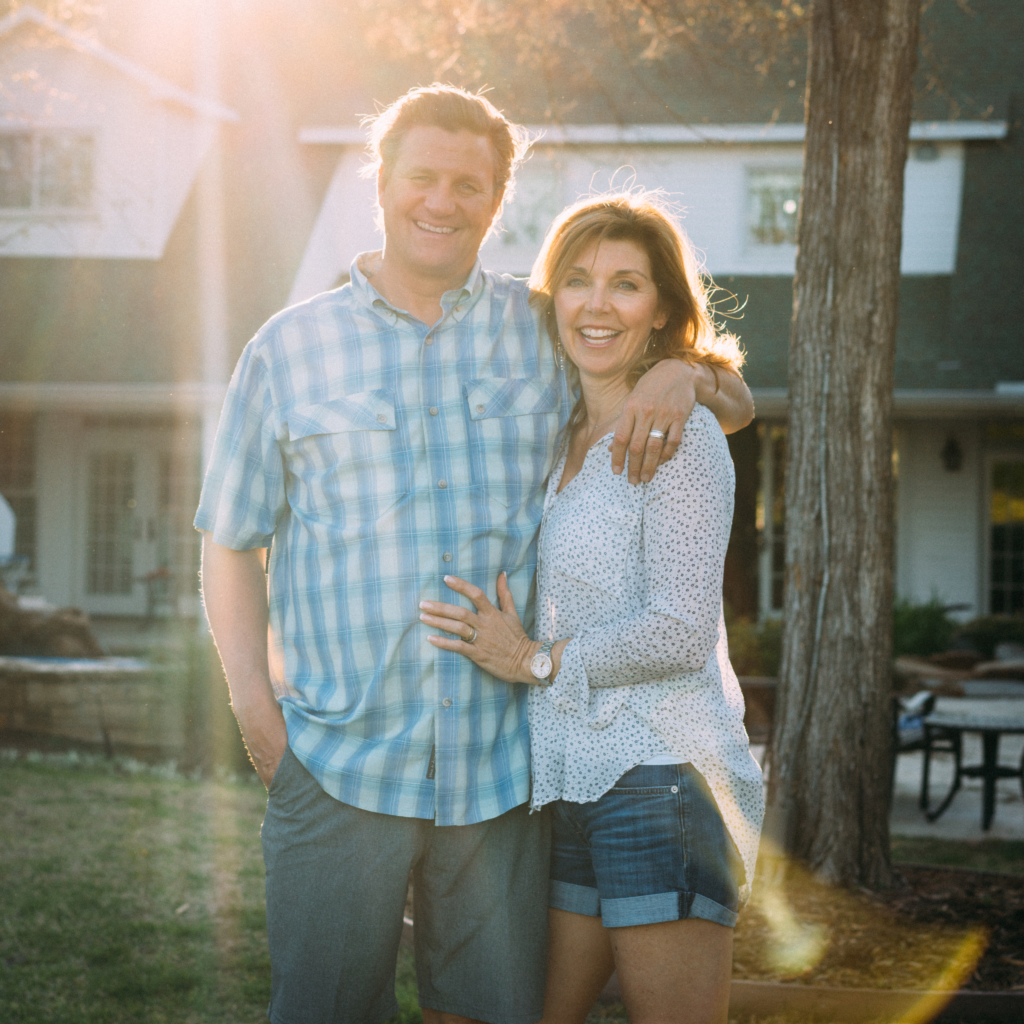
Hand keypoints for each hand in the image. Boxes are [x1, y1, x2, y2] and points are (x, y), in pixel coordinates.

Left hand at [420, 573, 541, 683]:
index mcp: (492, 613)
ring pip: (457, 628)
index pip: (476, 594)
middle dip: (440, 607)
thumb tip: (502, 574)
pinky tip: (431, 639)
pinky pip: (458, 647)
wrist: (525, 661)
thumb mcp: (512, 612)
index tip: (445, 579)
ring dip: (439, 622)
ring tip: (423, 618)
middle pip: (460, 612)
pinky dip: (444, 643)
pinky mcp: (478, 654)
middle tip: (423, 604)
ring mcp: (481, 639)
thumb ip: (504, 593)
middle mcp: (485, 624)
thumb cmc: (517, 636)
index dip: (461, 586)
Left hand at [611, 359, 700, 483]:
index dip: (616, 457)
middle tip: (632, 481)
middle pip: (636, 446)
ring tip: (645, 478)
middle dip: (633, 467)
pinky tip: (661, 462)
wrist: (678, 370)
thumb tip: (610, 447)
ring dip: (649, 466)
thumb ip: (623, 423)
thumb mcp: (632, 400)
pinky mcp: (680, 416)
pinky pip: (673, 441)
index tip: (616, 471)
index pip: (620, 438)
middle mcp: (646, 411)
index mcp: (631, 407)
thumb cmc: (651, 387)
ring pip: (654, 447)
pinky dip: (667, 455)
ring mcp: (664, 414)